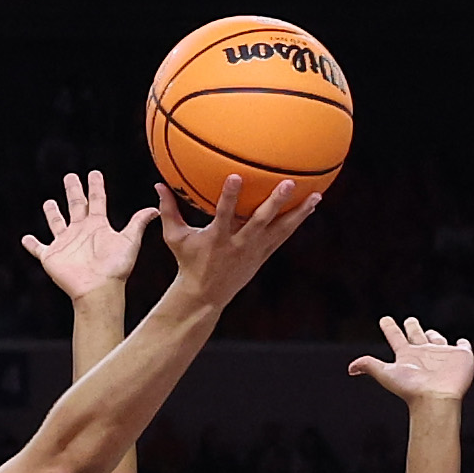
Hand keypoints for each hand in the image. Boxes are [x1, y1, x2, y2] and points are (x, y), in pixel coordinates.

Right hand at [20, 167, 150, 302]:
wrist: (98, 290)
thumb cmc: (115, 268)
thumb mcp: (129, 241)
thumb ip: (138, 223)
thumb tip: (156, 209)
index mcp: (97, 225)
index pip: (96, 200)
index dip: (95, 186)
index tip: (94, 173)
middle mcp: (81, 232)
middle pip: (76, 206)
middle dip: (73, 191)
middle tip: (70, 177)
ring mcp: (66, 244)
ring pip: (57, 224)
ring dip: (52, 214)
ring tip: (49, 203)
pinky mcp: (52, 256)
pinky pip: (39, 248)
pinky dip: (32, 244)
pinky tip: (25, 238)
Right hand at [147, 171, 326, 305]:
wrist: (205, 295)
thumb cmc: (188, 262)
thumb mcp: (176, 238)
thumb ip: (168, 210)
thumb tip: (158, 183)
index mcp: (217, 238)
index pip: (224, 215)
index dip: (230, 197)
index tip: (236, 176)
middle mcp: (239, 244)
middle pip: (260, 221)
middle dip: (274, 203)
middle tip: (287, 184)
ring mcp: (254, 251)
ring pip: (280, 230)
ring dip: (298, 214)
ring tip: (316, 196)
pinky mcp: (263, 255)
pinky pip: (283, 236)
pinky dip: (297, 221)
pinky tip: (310, 206)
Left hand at [346, 315, 473, 409]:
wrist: (436, 399)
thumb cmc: (412, 388)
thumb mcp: (386, 374)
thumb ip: (369, 366)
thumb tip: (350, 369)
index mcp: (407, 356)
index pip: (396, 338)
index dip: (390, 328)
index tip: (384, 320)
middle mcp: (424, 354)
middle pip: (417, 336)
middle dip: (413, 327)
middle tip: (410, 320)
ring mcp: (443, 355)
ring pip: (437, 340)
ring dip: (434, 335)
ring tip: (430, 333)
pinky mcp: (461, 357)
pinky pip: (462, 347)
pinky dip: (462, 344)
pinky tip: (461, 342)